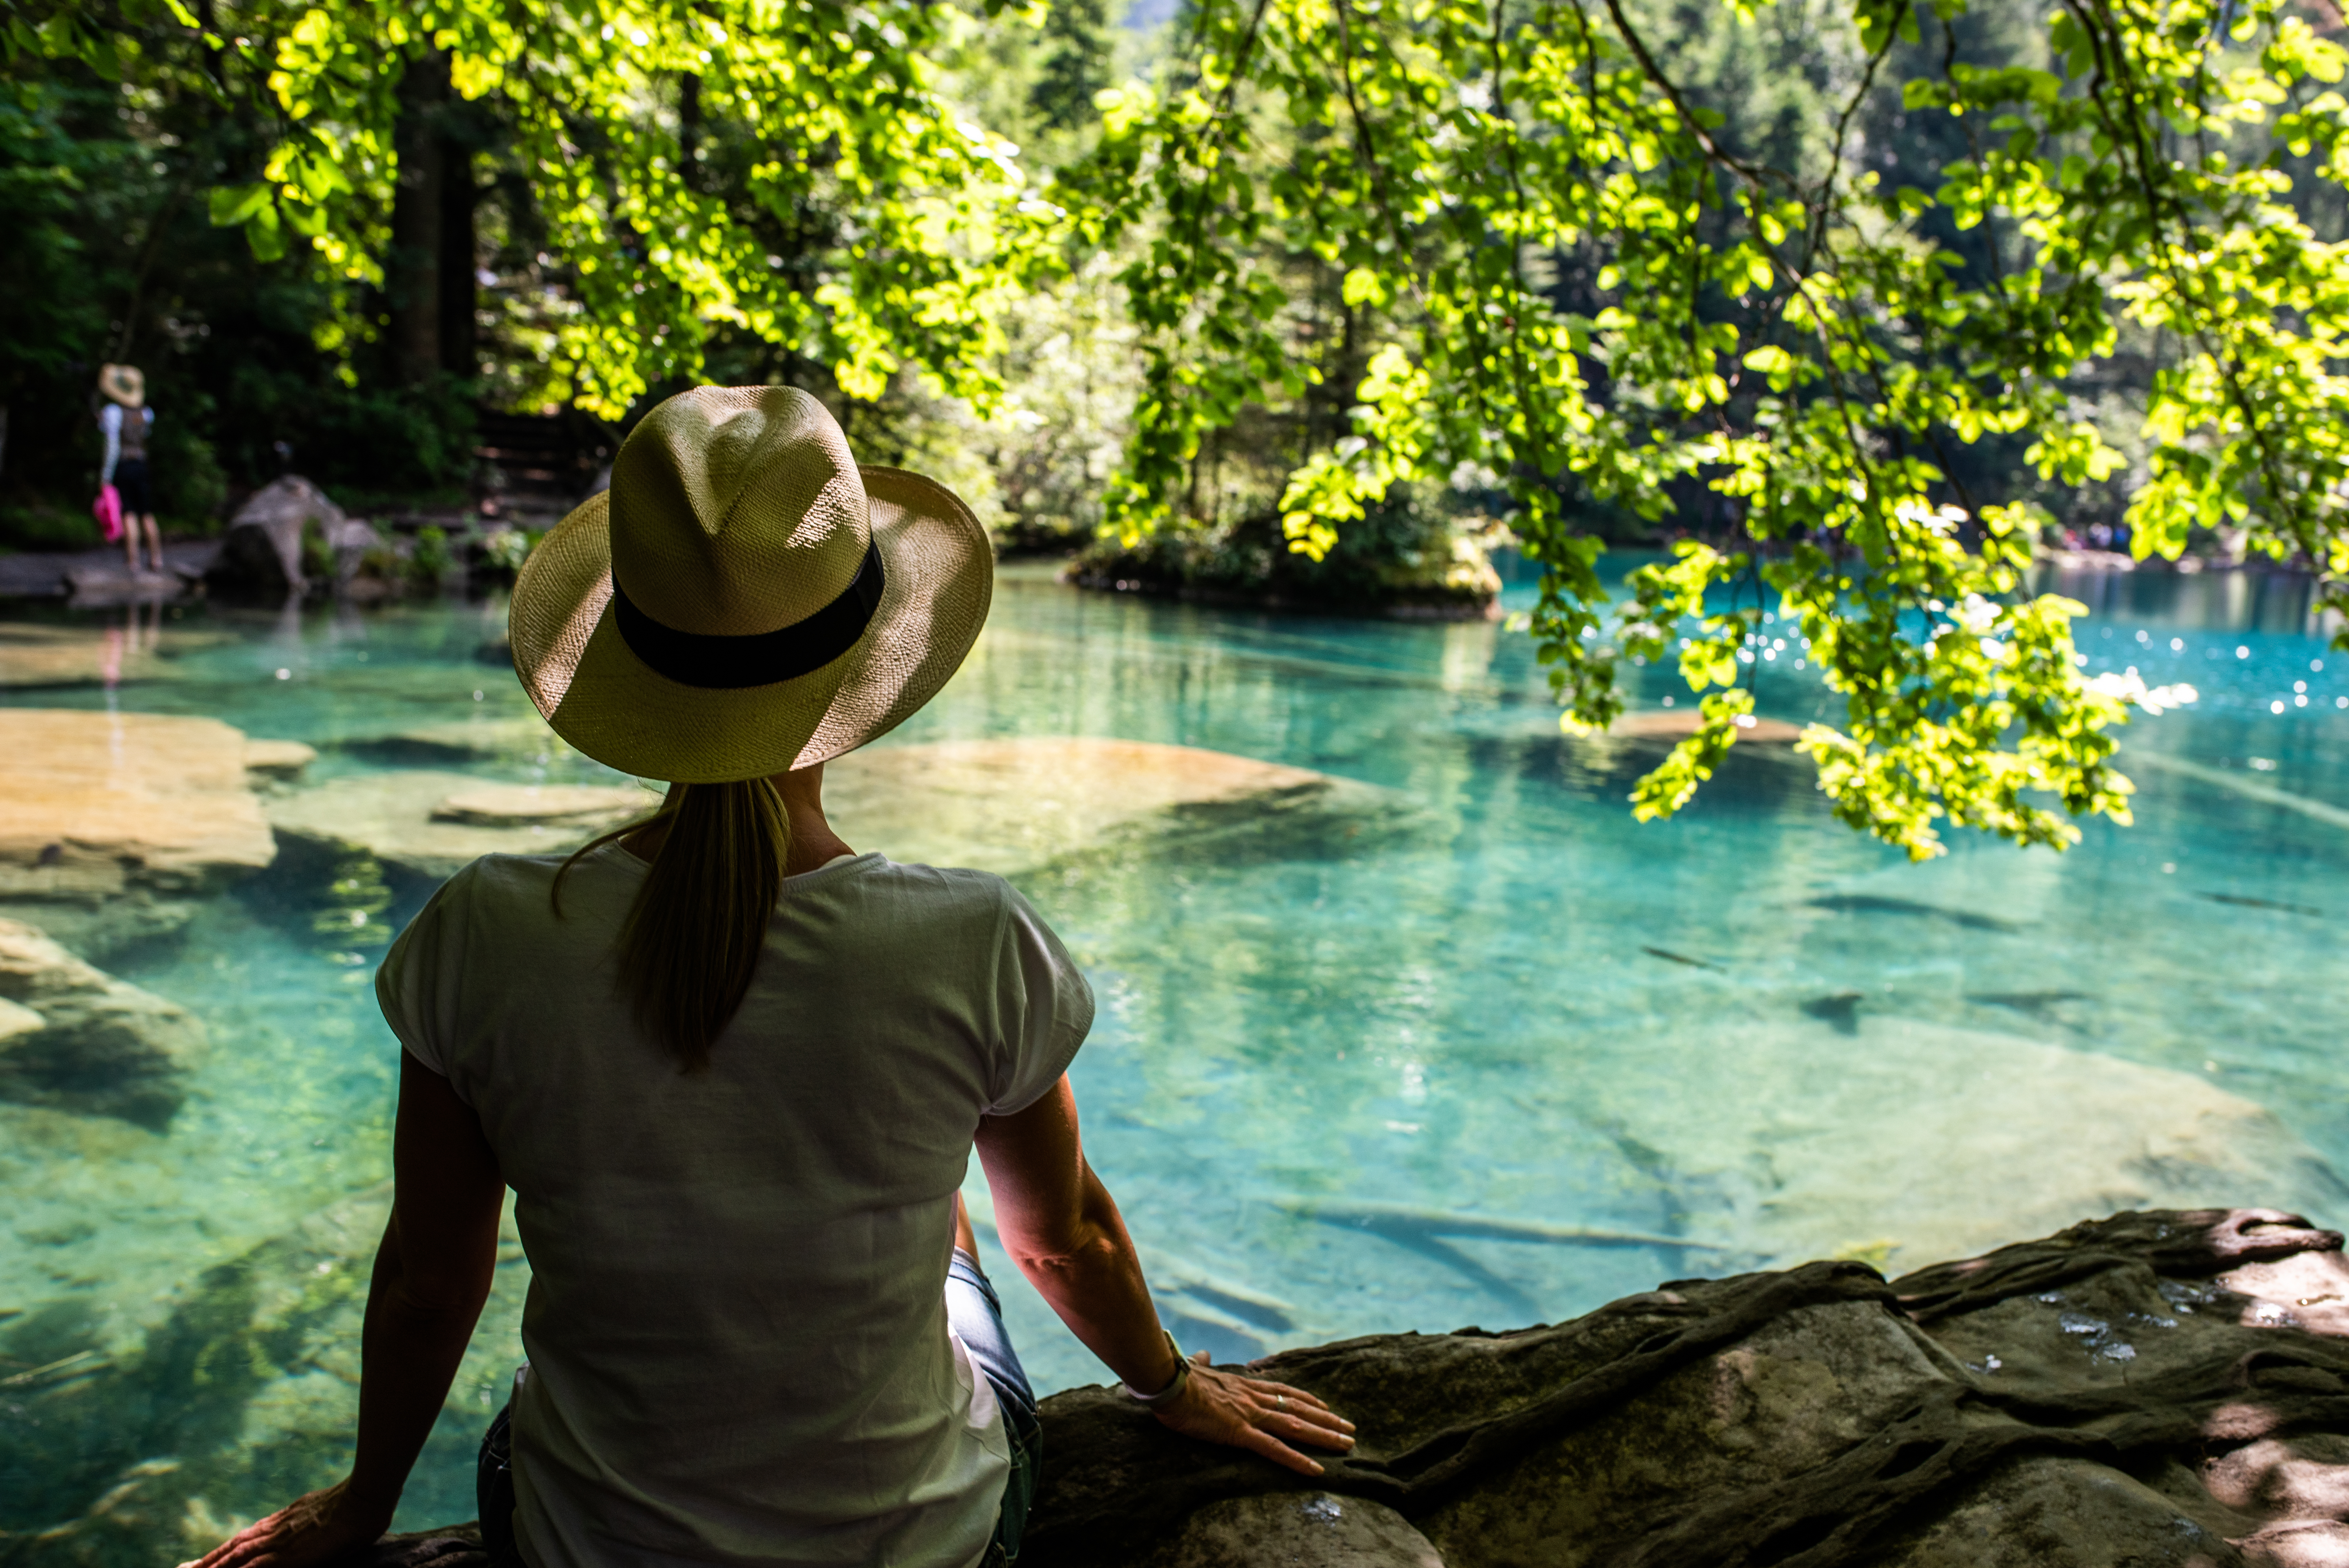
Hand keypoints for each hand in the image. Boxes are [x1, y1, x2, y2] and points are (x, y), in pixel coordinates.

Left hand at [177, 1479, 388, 1567]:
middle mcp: (275, 1530)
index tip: (206, 1558)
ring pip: (236, 1556)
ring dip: (213, 1565)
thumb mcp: (320, 1511)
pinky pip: (255, 1565)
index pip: (245, 1538)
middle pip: (233, 1547)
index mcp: (283, 1521)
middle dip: (208, 1560)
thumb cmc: (353, 1505)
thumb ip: (305, 1521)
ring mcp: (279, 1541)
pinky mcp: (288, 1553)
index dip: (224, 1549)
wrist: (364, 1497)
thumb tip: (302, 1526)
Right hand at [1151, 1352, 1356, 1475]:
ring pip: (1296, 1426)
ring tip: (1347, 1445)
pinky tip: (1316, 1470)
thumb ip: (1203, 1363)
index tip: (1325, 1406)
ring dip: (1324, 1437)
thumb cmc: (1177, 1377)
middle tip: (1351, 1429)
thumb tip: (1203, 1354)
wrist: (1168, 1382)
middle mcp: (1254, 1398)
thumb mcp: (1195, 1368)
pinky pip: (1274, 1449)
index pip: (1283, 1391)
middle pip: (1299, 1408)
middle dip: (1327, 1420)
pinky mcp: (1240, 1433)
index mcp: (1244, 1385)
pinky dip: (1297, 1460)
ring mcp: (1250, 1415)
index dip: (1307, 1399)